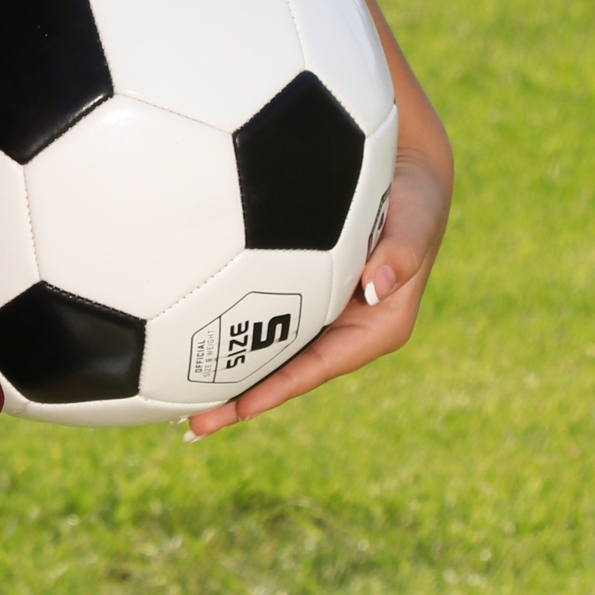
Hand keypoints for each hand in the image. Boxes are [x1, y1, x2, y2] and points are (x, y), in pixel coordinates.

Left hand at [184, 138, 451, 439]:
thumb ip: (400, 252)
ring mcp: (323, 314)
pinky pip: (265, 319)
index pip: (319, 368)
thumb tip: (377, 283)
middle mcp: (347, 330)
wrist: (407, 171)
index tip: (241, 410)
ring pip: (271, 351)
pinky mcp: (304, 292)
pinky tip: (190, 342)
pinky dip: (233, 333)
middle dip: (242, 399)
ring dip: (231, 375)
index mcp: (377, 328)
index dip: (279, 389)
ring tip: (181, 402)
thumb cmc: (414, 198)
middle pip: (287, 371)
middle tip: (193, 424)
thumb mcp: (414, 221)